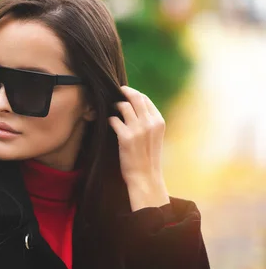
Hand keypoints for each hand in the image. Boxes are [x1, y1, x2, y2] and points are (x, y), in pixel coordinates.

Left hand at [109, 86, 169, 211]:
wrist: (145, 176)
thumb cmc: (148, 157)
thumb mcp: (154, 136)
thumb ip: (148, 122)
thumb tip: (134, 107)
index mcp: (159, 121)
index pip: (145, 99)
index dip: (134, 93)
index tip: (125, 92)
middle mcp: (150, 123)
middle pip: (136, 98)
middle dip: (124, 92)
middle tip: (115, 92)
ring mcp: (138, 129)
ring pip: (124, 106)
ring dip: (115, 105)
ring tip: (111, 109)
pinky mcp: (126, 137)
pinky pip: (114, 120)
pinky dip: (110, 119)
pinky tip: (109, 122)